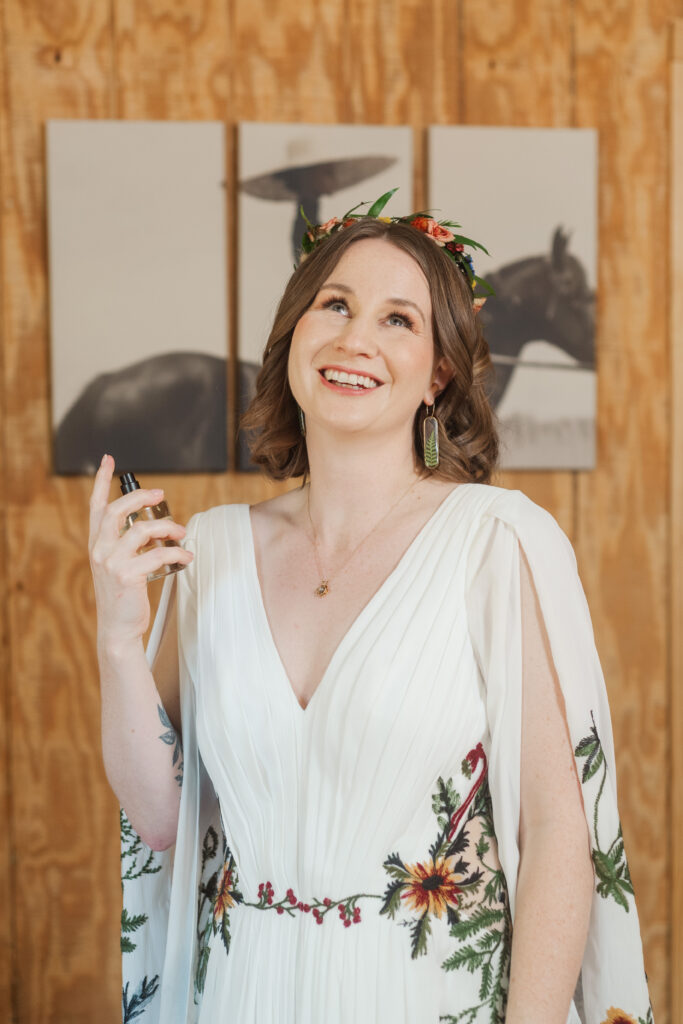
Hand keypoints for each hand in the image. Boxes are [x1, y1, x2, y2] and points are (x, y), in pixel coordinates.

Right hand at [89, 454, 193, 649]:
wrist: (118, 628)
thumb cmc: (123, 595)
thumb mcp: (119, 565)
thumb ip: (128, 544)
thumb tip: (156, 526)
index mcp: (97, 544)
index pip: (96, 506)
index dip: (102, 481)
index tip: (108, 460)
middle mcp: (99, 550)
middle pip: (117, 510)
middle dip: (141, 498)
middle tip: (161, 495)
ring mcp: (111, 562)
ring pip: (141, 530)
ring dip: (167, 528)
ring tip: (182, 533)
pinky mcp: (127, 576)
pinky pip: (158, 554)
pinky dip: (177, 553)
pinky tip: (187, 556)